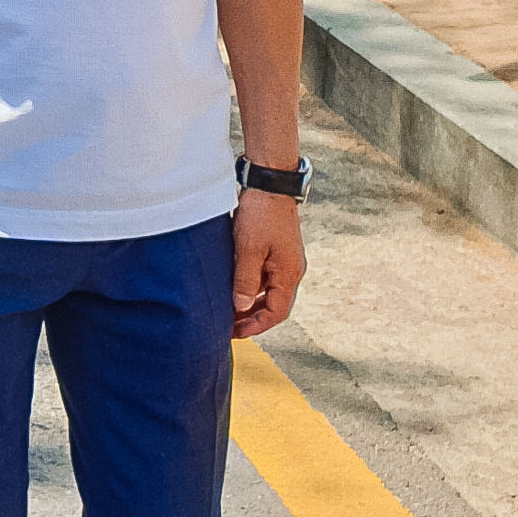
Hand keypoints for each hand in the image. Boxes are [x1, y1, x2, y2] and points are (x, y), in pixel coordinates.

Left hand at [230, 189, 305, 338]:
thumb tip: (239, 307)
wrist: (269, 183)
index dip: (257, 326)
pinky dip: (249, 285)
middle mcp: (290, 269)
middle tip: (228, 326)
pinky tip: (232, 285)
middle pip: (273, 303)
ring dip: (249, 301)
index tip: (237, 333)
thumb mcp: (248, 249)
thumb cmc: (261, 214)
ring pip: (267, 289)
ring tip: (227, 309)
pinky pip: (264, 275)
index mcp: (289, 273)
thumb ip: (244, 280)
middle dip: (251, 317)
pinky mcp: (275, 249)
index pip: (277, 312)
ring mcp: (284, 259)